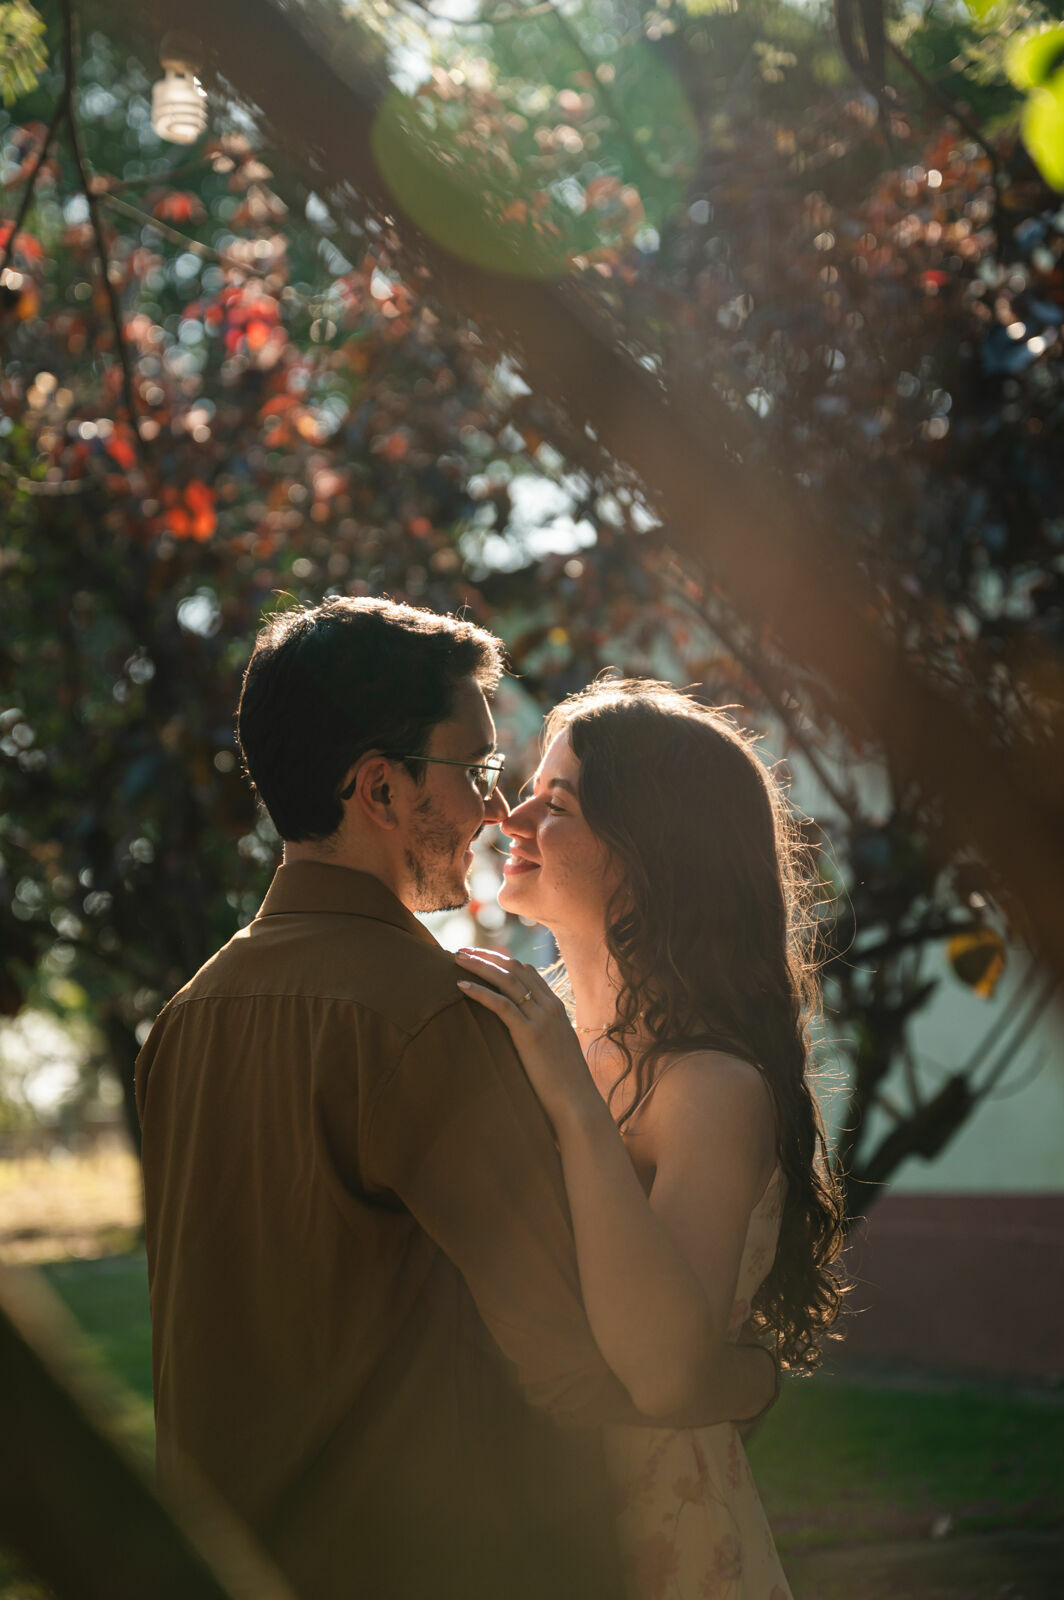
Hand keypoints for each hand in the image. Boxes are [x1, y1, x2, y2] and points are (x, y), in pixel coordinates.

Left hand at [455, 948, 599, 1129]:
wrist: (578, 1104)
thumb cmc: (566, 1084)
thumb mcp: (557, 1050)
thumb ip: (545, 1035)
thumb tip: (526, 1034)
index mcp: (557, 1008)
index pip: (528, 972)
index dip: (502, 961)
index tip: (480, 956)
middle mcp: (550, 1007)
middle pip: (515, 969)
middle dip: (487, 956)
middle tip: (462, 951)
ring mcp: (541, 1018)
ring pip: (506, 980)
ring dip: (479, 965)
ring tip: (456, 958)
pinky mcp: (529, 1034)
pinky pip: (501, 1004)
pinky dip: (479, 992)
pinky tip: (460, 986)